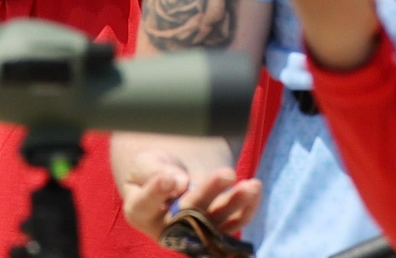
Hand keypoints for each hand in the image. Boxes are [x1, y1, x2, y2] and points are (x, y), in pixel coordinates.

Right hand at [115, 145, 260, 242]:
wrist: (175, 177)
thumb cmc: (155, 168)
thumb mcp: (145, 162)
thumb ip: (153, 170)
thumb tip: (179, 183)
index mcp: (140, 211)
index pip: (145, 204)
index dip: (157, 191)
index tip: (172, 176)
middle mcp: (167, 229)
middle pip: (187, 213)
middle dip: (209, 192)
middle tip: (227, 173)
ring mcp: (193, 233)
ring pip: (215, 222)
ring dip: (234, 204)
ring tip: (250, 185)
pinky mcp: (215, 231)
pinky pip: (233, 225)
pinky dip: (246, 210)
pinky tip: (255, 191)